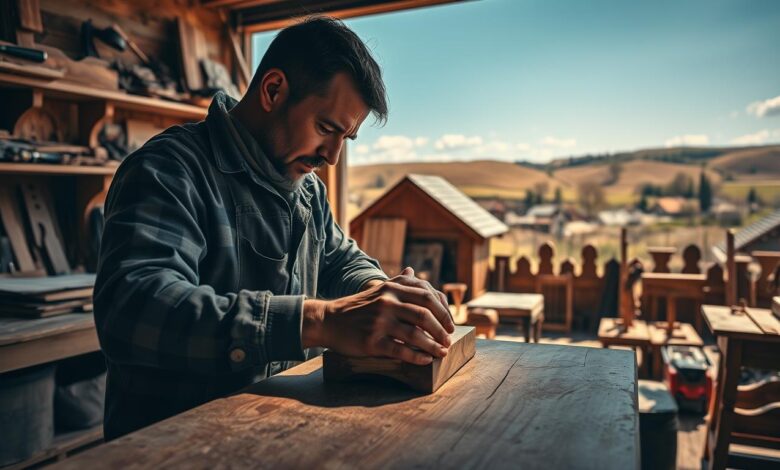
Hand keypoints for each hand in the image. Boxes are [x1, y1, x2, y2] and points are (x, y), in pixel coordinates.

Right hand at [303, 268, 454, 364]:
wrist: (329, 320)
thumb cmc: (357, 307)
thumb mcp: (377, 289)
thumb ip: (397, 282)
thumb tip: (412, 271)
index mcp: (392, 288)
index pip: (427, 296)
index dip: (443, 311)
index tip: (450, 325)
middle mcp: (387, 302)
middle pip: (424, 315)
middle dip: (441, 330)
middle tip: (448, 340)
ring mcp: (379, 322)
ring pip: (415, 335)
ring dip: (433, 346)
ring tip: (442, 353)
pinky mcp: (372, 341)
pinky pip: (400, 351)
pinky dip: (417, 357)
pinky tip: (425, 361)